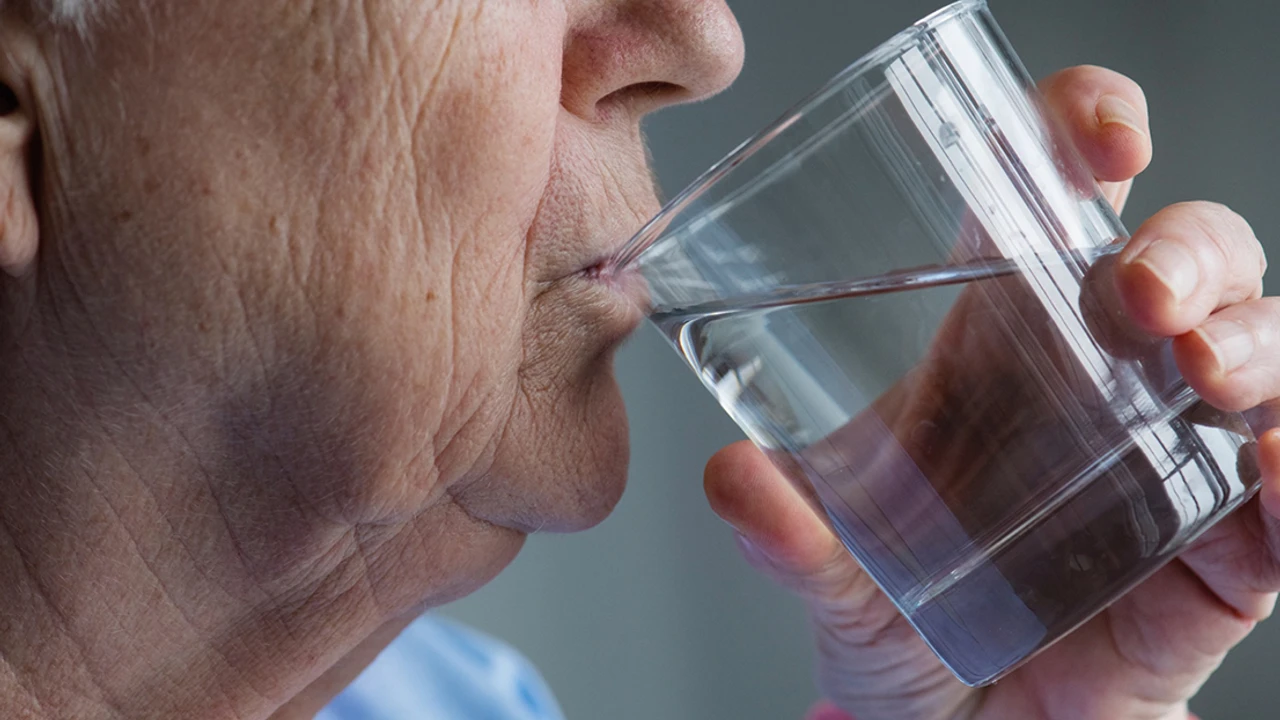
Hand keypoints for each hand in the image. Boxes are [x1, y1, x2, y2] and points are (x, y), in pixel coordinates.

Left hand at [704, 65, 1279, 719]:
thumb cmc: (898, 616)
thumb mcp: (832, 571)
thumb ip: (786, 534)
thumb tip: (730, 477)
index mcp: (999, 342)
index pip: (1056, 198)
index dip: (1089, 136)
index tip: (1104, 135)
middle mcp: (1099, 377)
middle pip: (1185, 257)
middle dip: (1186, 252)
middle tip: (1140, 296)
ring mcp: (1170, 455)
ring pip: (1259, 347)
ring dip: (1254, 339)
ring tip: (1204, 374)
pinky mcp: (1217, 551)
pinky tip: (1275, 468)